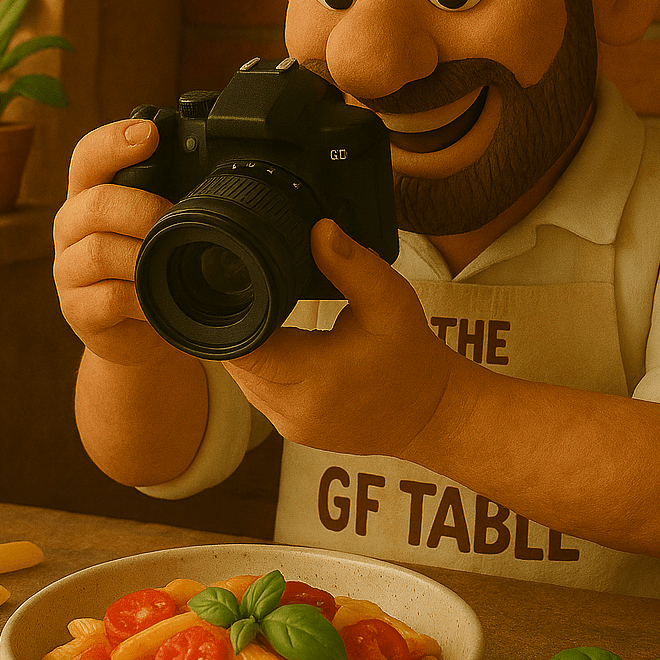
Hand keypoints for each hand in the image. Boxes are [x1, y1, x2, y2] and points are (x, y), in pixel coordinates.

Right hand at [53, 119, 173, 366]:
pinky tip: (157, 299)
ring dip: (142, 254)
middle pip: (95, 203)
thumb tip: (220, 173)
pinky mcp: (77, 309)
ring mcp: (69, 270)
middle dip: (144, 208)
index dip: (114, 141)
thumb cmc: (151, 270)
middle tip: (175, 219)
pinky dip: (142, 298)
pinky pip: (109, 298)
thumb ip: (170, 196)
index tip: (149, 132)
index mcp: (91, 195)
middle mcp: (72, 227)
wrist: (139, 336)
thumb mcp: (159, 227)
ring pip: (100, 250)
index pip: (88, 156)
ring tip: (169, 260)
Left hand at [222, 220, 458, 459]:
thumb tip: (319, 229)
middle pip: (235, 361)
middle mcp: (293, 410)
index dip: (228, 315)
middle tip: (258, 292)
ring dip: (252, 348)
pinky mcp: (293, 430)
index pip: (240, 349)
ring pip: (243, 379)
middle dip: (241, 324)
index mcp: (312, 378)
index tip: (237, 287)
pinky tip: (283, 346)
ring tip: (271, 316)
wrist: (431, 413)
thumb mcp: (390, 302)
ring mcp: (290, 425)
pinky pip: (260, 393)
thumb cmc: (410, 357)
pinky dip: (265, 368)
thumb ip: (351, 264)